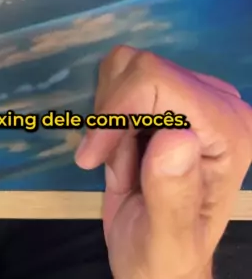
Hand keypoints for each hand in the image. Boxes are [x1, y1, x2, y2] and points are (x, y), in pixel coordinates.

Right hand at [75, 46, 251, 278]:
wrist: (155, 263)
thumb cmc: (163, 259)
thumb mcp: (167, 241)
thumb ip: (172, 195)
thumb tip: (176, 136)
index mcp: (229, 130)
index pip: (157, 79)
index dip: (116, 111)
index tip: (95, 156)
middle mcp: (218, 103)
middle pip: (141, 68)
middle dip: (112, 119)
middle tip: (114, 166)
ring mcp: (193, 95)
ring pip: (126, 66)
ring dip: (110, 117)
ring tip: (123, 162)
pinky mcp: (167, 95)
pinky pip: (119, 76)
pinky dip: (109, 113)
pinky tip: (123, 150)